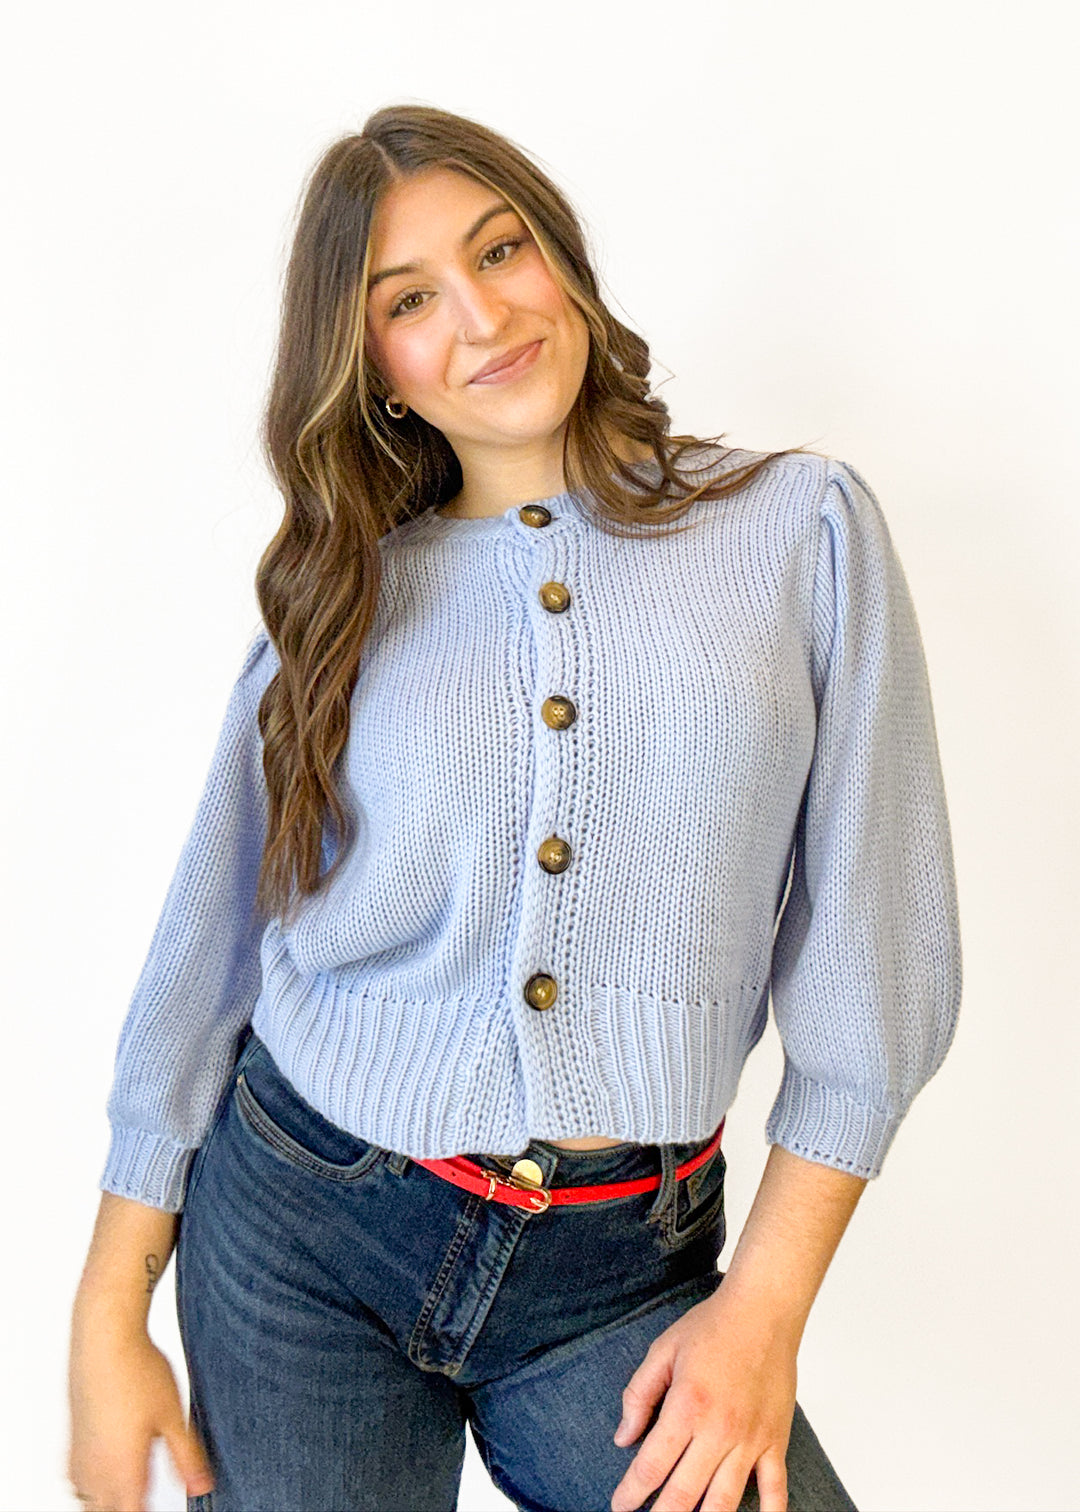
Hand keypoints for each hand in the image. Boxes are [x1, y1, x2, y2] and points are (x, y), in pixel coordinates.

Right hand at [67, 1306, 214, 1511]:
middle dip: (127, 1509)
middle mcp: (95, 1470)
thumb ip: (187, 1457)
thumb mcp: (173, 1415)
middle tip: (147, 1498)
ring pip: (88, 1500)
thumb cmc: (138, 1371)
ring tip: (130, 1494)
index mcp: (123, 1471)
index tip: (161, 1507)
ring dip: (108, 1502)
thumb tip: (202, 1488)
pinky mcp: (73, 1439)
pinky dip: (91, 1488)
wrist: (103, 1338)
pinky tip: (108, 1473)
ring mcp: (80, 1456)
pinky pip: (77, 1481)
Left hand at [609, 1283, 797, 1511]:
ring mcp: (750, 1440)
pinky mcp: (775, 1440)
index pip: (652, 1464)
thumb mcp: (662, 1350)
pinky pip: (775, 1489)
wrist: (763, 1311)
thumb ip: (639, 1395)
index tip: (620, 1505)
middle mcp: (718, 1430)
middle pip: (684, 1493)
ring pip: (724, 1501)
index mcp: (687, 1406)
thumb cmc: (713, 1327)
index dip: (632, 1492)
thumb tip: (623, 1437)